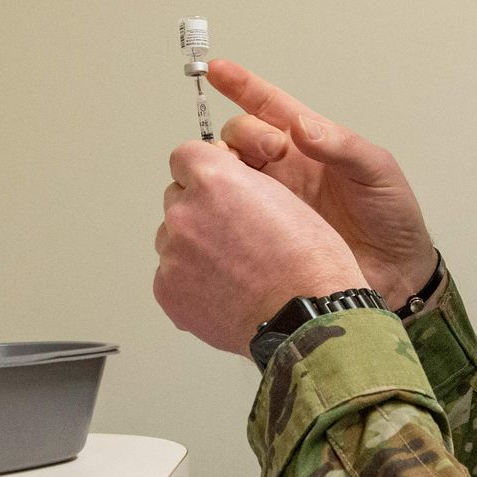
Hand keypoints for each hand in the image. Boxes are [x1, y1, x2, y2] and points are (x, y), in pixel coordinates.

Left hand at [154, 140, 365, 355]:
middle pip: (176, 198)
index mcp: (215, 180)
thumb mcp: (284, 197)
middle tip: (233, 235)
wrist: (307, 320)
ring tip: (233, 269)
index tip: (213, 185)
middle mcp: (186, 212)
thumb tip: (220, 192)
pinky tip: (224, 291)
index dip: (203, 171)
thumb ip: (241, 186)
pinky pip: (170, 276)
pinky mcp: (167, 290)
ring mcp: (173, 253)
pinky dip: (191, 282)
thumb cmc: (309, 264)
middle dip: (199, 211)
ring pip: (171, 238)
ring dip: (193, 247)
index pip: (185, 156)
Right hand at [208, 61, 437, 306]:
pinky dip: (220, 204)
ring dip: (227, 167)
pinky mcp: (260, 233)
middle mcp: (282, 168)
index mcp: (309, 143)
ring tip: (247, 179)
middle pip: (238, 136)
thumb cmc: (392, 218)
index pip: (268, 106)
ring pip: (226, 172)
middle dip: (243, 133)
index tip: (218, 70)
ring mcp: (269, 200)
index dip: (242, 86)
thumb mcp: (376, 171)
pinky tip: (225, 206)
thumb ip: (342, 145)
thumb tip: (302, 126)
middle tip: (271, 150)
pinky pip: (228, 212)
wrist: (395, 275)